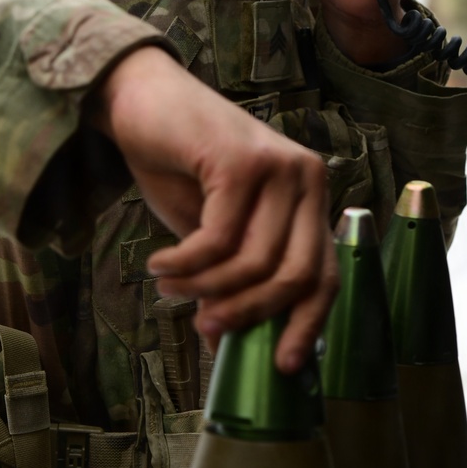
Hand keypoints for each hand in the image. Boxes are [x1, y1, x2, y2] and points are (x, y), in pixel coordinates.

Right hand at [89, 46, 337, 369]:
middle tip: (204, 327)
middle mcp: (307, 177)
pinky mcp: (240, 161)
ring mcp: (278, 166)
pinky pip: (217, 240)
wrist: (141, 99)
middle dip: (250, 313)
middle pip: (295, 275)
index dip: (308, 326)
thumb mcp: (211, 231)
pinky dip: (185, 264)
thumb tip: (231, 348)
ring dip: (205, 288)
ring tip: (169, 288)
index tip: (282, 368)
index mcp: (310, 196)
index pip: (325, 274)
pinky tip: (161, 265)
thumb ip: (231, 278)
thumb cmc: (179, 165)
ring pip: (253, 262)